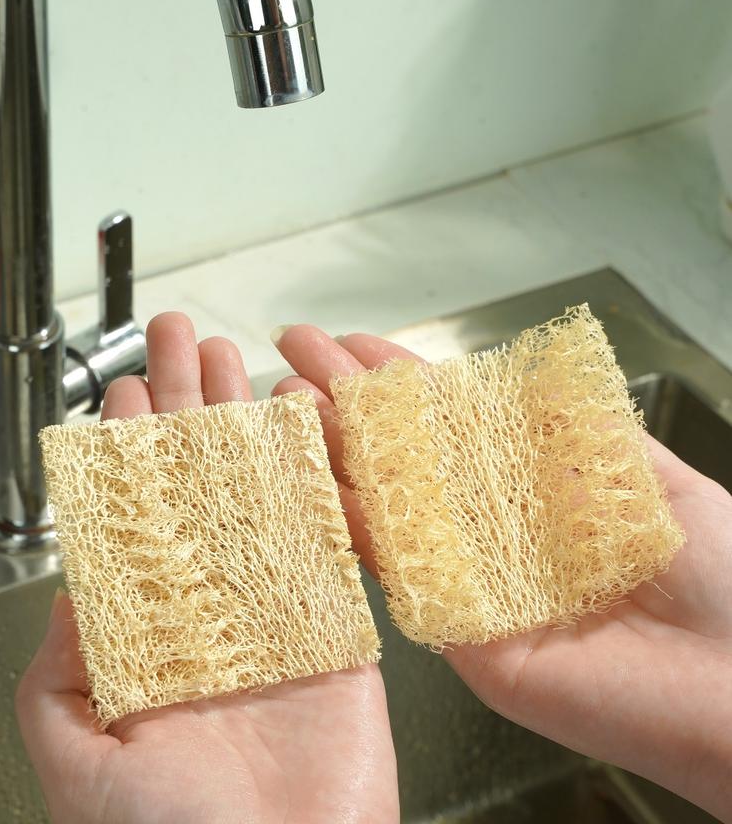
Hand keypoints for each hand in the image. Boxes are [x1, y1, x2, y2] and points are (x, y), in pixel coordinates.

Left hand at [16, 313, 398, 823]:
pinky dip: (315, 470)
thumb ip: (63, 675)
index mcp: (149, 634)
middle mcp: (212, 607)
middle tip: (179, 337)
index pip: (135, 515)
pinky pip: (326, 530)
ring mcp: (276, 606)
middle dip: (185, 402)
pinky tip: (299, 419)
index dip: (129, 448)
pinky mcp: (337, 619)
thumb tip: (73, 584)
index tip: (124, 390)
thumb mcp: (81, 763)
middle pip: (195, 481)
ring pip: (257, 487)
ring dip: (244, 417)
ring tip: (234, 356)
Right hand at [272, 324, 731, 822]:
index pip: (455, 420)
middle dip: (349, 401)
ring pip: (389, 507)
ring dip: (337, 453)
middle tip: (293, 354)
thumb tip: (525, 372)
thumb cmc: (719, 574)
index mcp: (537, 486)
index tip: (353, 340)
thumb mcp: (649, 475)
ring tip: (288, 402)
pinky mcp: (462, 636)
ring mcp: (472, 580)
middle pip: (408, 455)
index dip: (403, 378)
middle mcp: (494, 529)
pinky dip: (356, 528)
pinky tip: (319, 481)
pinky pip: (400, 575)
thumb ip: (583, 426)